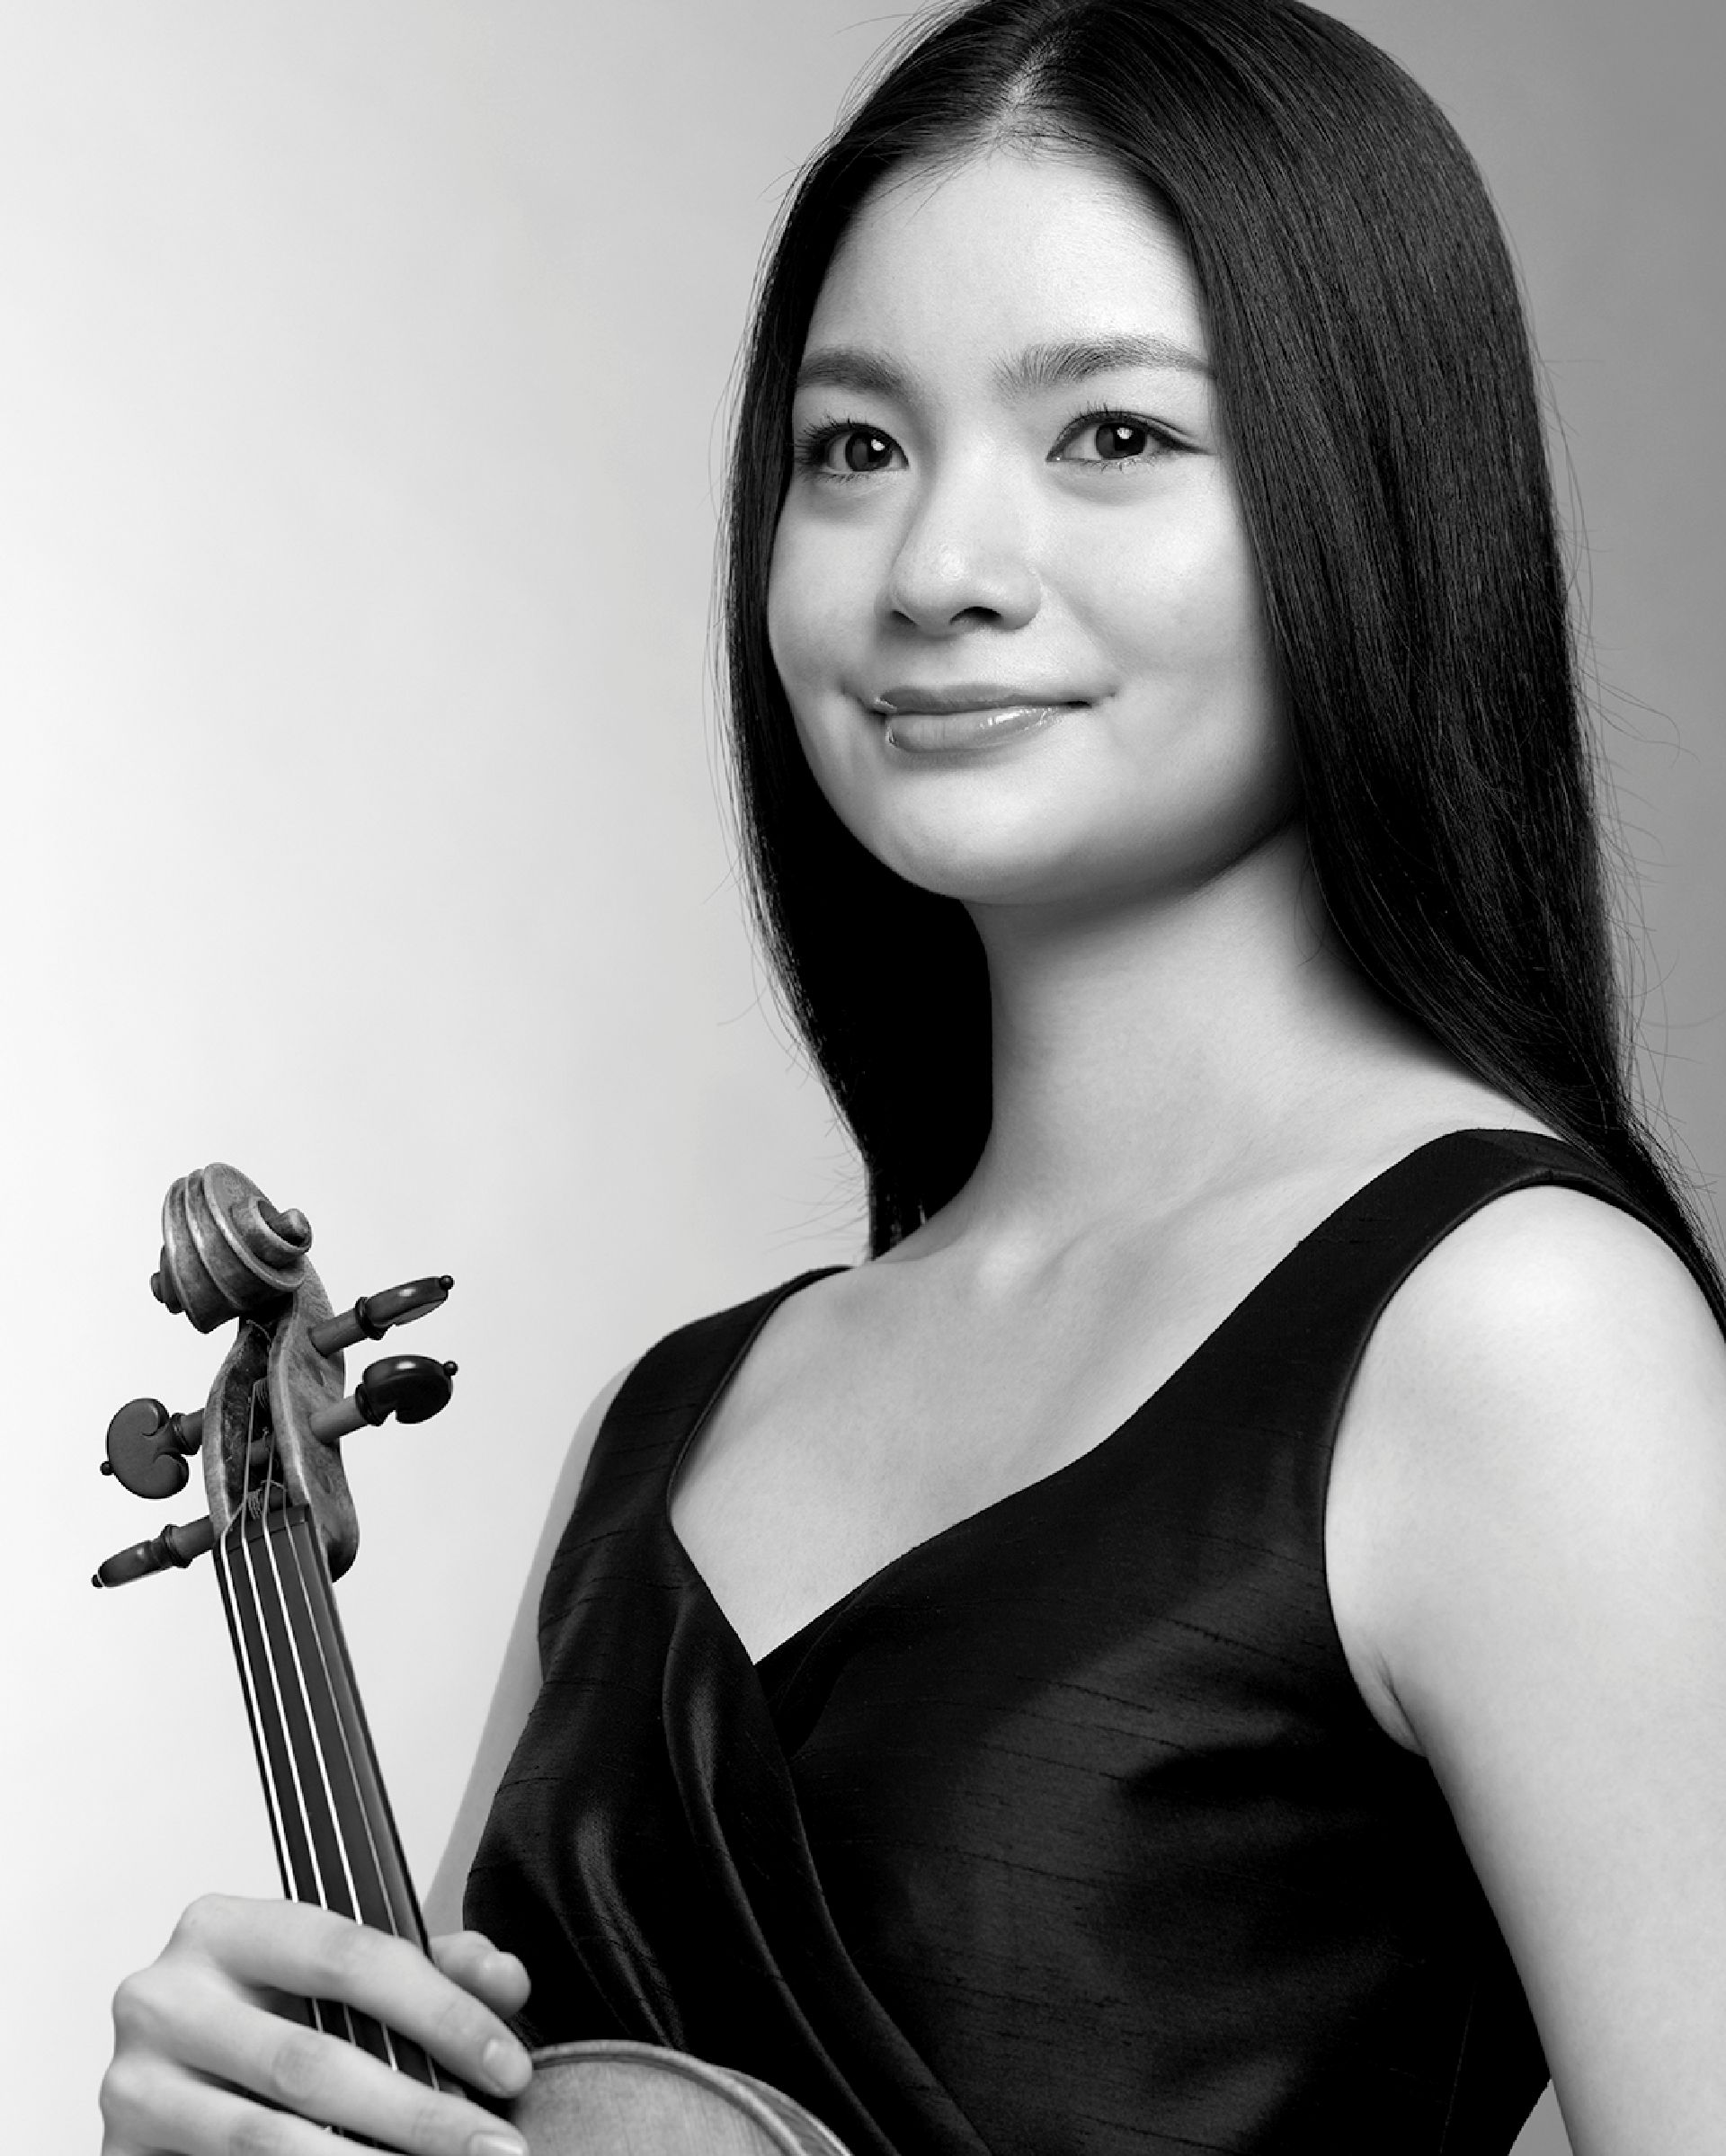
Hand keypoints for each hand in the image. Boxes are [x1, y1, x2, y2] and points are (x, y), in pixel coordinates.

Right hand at [100, 1894, 534, 2152]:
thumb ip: (428, 1970)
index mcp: (223, 1927)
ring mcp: (131, 2086)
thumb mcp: (339, 1979)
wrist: (170, 2082)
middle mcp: (164, 1998)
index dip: (442, 2012)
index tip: (509, 2066)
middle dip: (421, 2111)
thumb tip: (505, 1980)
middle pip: (312, 2061)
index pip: (350, 1957)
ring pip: (268, 2140)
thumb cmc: (265, 2016)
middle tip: (497, 2147)